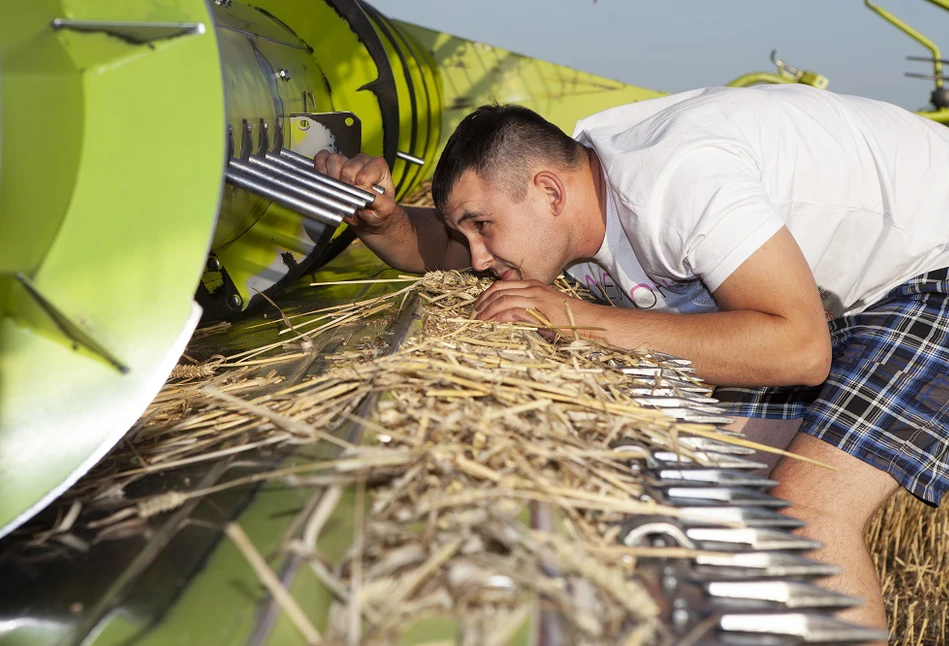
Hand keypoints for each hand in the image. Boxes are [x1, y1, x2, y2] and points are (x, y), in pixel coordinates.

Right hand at [313, 151, 397, 231]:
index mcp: (379, 167)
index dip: (359, 189)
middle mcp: (363, 160)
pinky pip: (322, 158)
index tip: (360, 197)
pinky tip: (328, 182)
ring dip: (333, 179)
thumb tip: (362, 191)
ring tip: (339, 190)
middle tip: (348, 196)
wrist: (367, 215)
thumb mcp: (385, 210)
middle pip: (347, 168)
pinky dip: (320, 169)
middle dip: (345, 186)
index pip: (363, 175)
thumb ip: (379, 201)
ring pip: (334, 161)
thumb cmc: (377, 209)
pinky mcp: (332, 162)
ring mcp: (347, 160)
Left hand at [473, 280, 592, 337]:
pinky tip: (490, 326)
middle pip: (497, 290)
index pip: (502, 286)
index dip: (485, 297)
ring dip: (485, 312)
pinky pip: (510, 309)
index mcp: (534, 286)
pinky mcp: (538, 308)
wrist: (591, 322)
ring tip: (476, 323)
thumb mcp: (546, 316)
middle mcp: (533, 287)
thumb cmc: (572, 322)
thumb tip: (512, 324)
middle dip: (481, 304)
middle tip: (471, 317)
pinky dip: (497, 317)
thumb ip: (529, 316)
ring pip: (501, 299)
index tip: (477, 309)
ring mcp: (536, 296)